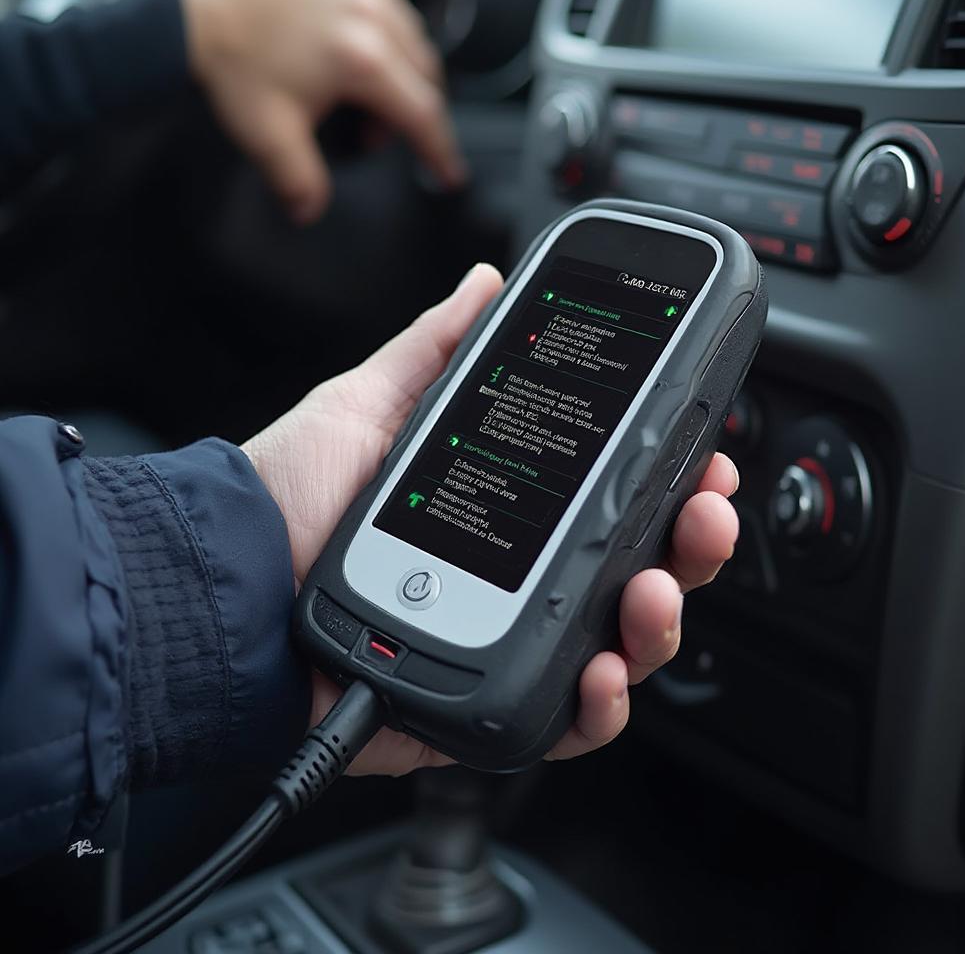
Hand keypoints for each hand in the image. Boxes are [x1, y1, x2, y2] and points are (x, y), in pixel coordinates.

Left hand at [177, 0, 465, 223]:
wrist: (194, 13)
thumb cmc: (232, 64)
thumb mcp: (270, 139)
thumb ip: (301, 184)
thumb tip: (311, 210)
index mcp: (360, 55)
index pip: (422, 113)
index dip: (439, 150)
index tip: (450, 172)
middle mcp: (369, 8)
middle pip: (424, 75)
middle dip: (410, 112)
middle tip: (371, 133)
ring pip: (412, 36)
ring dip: (401, 72)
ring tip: (356, 94)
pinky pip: (387, 2)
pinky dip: (383, 30)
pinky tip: (352, 47)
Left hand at [243, 265, 739, 774]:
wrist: (223, 582)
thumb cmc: (287, 498)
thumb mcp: (369, 405)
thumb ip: (434, 346)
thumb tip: (483, 282)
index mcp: (506, 511)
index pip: (610, 499)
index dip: (666, 480)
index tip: (698, 452)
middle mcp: (516, 580)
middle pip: (634, 573)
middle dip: (689, 545)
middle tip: (702, 513)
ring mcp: (505, 643)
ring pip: (620, 647)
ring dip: (660, 620)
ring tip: (655, 588)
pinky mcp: (481, 708)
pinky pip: (564, 721)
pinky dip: (601, 705)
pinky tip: (605, 671)